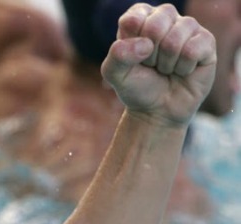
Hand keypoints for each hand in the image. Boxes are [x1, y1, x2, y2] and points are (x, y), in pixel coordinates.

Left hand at [102, 3, 215, 125]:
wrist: (157, 110)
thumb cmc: (136, 86)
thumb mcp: (114, 73)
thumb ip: (117, 55)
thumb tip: (146, 44)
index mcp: (140, 17)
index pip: (133, 19)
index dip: (131, 44)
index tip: (133, 57)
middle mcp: (165, 17)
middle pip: (156, 26)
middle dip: (149, 55)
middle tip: (151, 65)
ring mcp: (188, 27)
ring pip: (175, 39)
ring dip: (166, 63)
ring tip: (166, 68)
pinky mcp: (206, 41)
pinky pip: (193, 50)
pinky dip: (183, 68)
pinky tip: (182, 70)